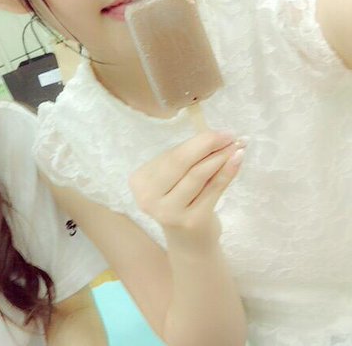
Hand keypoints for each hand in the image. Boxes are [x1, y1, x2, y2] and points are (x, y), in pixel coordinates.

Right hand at [129, 131, 244, 253]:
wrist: (189, 244)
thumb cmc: (181, 204)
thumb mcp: (174, 180)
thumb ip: (186, 161)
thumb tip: (215, 136)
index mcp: (139, 181)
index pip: (171, 156)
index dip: (197, 142)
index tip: (220, 132)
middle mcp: (148, 197)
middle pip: (180, 162)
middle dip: (207, 145)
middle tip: (230, 136)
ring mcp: (169, 211)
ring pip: (197, 175)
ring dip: (220, 157)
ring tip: (237, 147)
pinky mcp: (191, 221)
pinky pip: (212, 190)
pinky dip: (226, 173)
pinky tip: (236, 161)